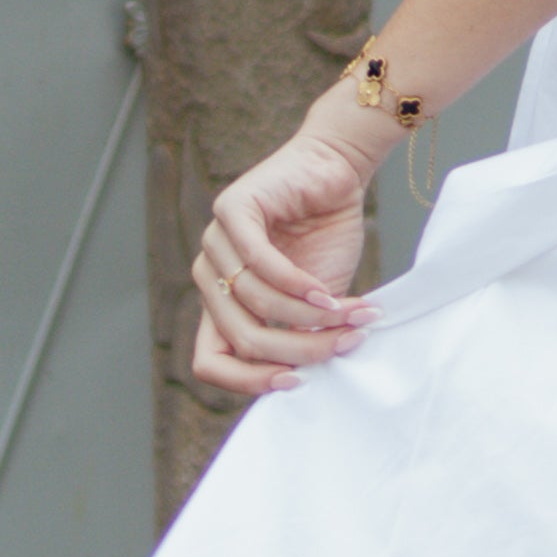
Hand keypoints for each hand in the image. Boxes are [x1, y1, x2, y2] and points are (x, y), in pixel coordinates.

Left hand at [189, 95, 390, 393]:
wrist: (337, 174)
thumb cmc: (325, 237)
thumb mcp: (315, 306)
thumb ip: (302, 338)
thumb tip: (305, 380)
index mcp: (222, 305)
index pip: (210, 362)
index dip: (249, 381)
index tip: (296, 383)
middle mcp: (210, 277)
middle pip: (240, 339)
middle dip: (298, 350)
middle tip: (343, 344)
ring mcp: (214, 244)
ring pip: (253, 304)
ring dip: (308, 316)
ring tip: (347, 315)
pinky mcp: (230, 211)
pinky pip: (259, 265)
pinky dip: (297, 284)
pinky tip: (325, 292)